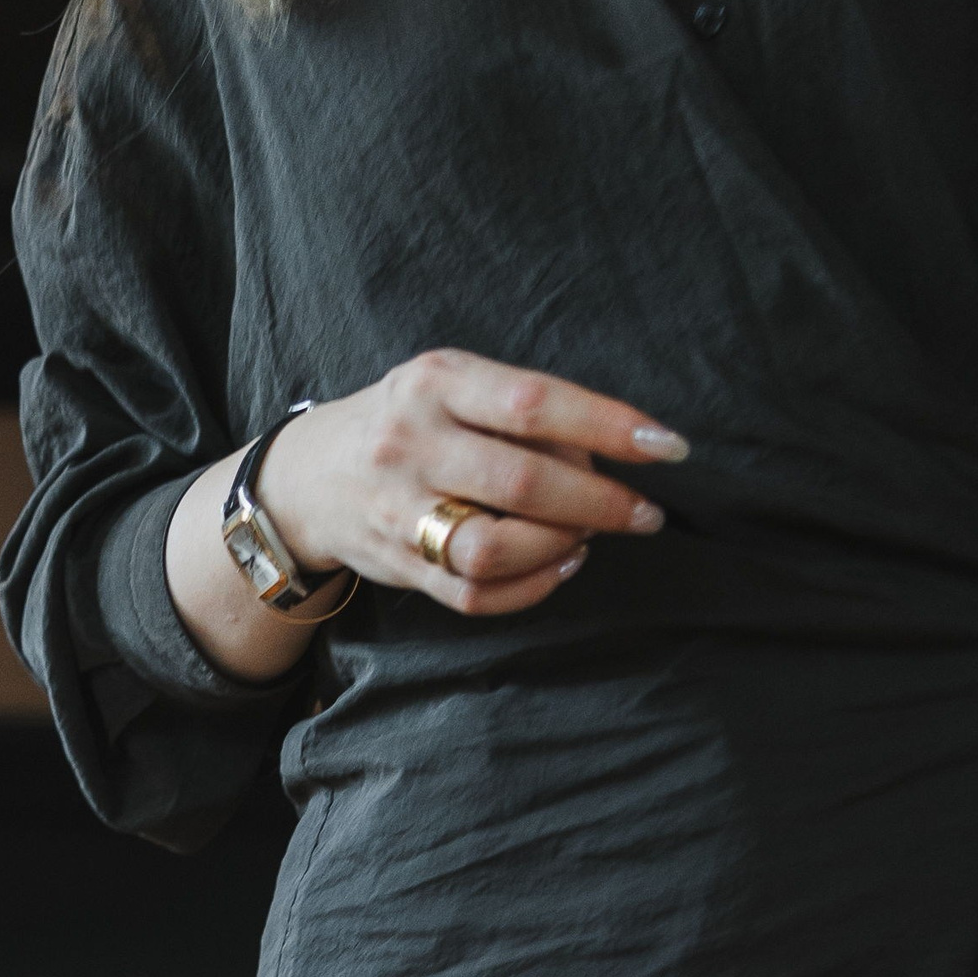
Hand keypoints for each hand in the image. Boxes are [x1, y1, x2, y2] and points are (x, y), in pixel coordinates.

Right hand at [257, 352, 681, 613]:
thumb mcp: (451, 383)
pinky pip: (474, 593)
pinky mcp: (398, 565)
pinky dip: (532, 587)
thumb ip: (517, 409)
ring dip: (560, 548)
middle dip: (598, 503)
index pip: (534, 403)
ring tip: (591, 537)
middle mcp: (413, 444)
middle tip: (643, 514)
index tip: (667, 447)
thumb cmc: (408, 422)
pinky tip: (561, 565)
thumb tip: (605, 455)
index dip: (608, 426)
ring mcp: (398, 510)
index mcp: (436, 383)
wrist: (309, 478)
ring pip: (494, 548)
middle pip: (521, 483)